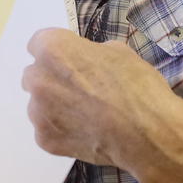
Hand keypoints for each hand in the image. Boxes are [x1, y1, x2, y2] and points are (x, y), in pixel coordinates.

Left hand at [21, 28, 179, 173]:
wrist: (147, 133)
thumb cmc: (136, 86)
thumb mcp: (117, 52)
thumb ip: (89, 53)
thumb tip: (85, 61)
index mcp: (53, 49)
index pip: (37, 43)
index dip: (55, 51)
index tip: (66, 60)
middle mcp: (38, 78)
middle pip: (34, 74)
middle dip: (51, 79)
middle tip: (77, 89)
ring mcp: (38, 112)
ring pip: (38, 104)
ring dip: (54, 106)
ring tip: (84, 114)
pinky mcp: (44, 139)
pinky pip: (47, 129)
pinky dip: (61, 131)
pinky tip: (85, 132)